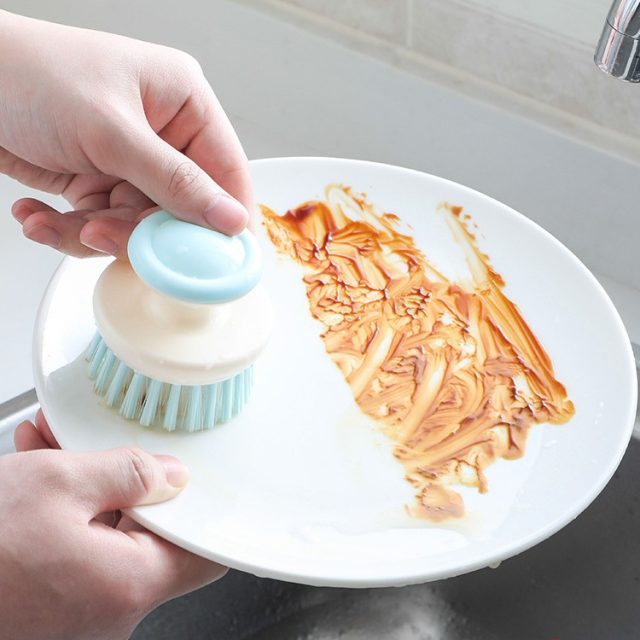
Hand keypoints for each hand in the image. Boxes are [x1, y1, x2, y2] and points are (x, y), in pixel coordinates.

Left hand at [0, 10, 251, 259]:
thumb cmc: (29, 73)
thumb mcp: (110, 130)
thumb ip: (174, 182)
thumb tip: (231, 219)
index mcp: (184, 105)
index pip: (227, 173)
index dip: (226, 220)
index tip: (217, 260)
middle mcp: (164, 137)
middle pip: (180, 211)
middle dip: (139, 231)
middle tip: (107, 236)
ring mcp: (131, 163)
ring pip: (138, 226)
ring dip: (94, 233)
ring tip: (59, 225)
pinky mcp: (99, 183)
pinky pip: (102, 225)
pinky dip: (69, 230)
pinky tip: (39, 215)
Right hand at [2, 412, 225, 639]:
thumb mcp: (58, 484)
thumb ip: (129, 473)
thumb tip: (172, 474)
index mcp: (129, 583)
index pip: (204, 553)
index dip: (204, 510)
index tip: (195, 476)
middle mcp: (111, 607)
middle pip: (151, 533)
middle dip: (129, 478)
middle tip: (107, 443)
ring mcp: (81, 610)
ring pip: (108, 533)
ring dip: (90, 485)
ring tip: (58, 445)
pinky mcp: (53, 604)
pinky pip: (78, 548)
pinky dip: (66, 510)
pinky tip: (40, 470)